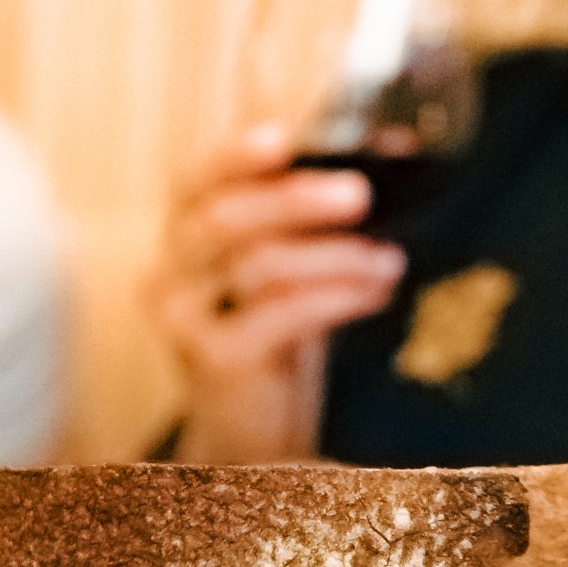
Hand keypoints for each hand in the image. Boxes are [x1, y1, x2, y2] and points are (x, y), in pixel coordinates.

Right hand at [146, 127, 405, 462]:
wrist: (250, 428)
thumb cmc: (276, 330)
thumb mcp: (294, 263)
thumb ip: (324, 211)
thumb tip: (393, 147)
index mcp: (188, 230)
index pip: (198, 178)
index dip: (234, 155)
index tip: (280, 138)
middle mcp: (174, 267)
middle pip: (224, 216)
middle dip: (295, 199)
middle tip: (358, 194)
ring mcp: (185, 317)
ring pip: (258, 264)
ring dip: (336, 255)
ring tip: (387, 259)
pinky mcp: (214, 360)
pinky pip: (276, 315)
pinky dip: (334, 297)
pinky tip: (374, 292)